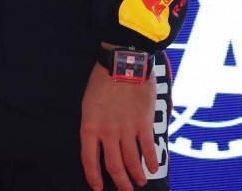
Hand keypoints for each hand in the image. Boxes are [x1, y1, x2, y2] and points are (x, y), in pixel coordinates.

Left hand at [80, 59, 157, 190]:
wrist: (123, 63)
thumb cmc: (102, 79)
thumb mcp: (89, 103)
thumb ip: (95, 123)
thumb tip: (100, 139)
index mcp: (90, 125)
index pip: (89, 159)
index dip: (93, 176)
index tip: (98, 188)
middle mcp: (107, 131)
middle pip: (114, 165)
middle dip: (120, 182)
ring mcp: (126, 129)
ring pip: (132, 161)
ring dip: (136, 175)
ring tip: (139, 182)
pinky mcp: (144, 124)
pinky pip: (148, 149)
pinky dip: (151, 161)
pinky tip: (153, 168)